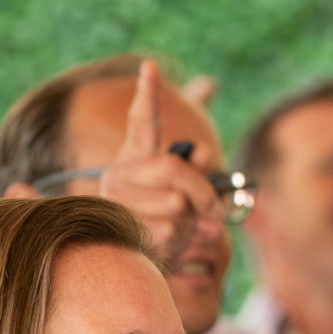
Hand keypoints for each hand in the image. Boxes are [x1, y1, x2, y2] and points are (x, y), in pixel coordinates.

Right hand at [99, 60, 221, 269]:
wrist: (131, 267)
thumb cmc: (158, 226)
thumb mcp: (179, 197)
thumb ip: (191, 172)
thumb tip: (202, 152)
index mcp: (133, 159)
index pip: (142, 121)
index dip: (148, 95)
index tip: (151, 67)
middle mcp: (118, 175)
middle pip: (175, 168)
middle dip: (204, 192)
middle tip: (215, 213)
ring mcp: (117, 201)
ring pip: (177, 203)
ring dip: (190, 223)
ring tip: (179, 233)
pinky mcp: (123, 227)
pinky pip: (171, 229)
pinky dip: (179, 242)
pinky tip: (166, 247)